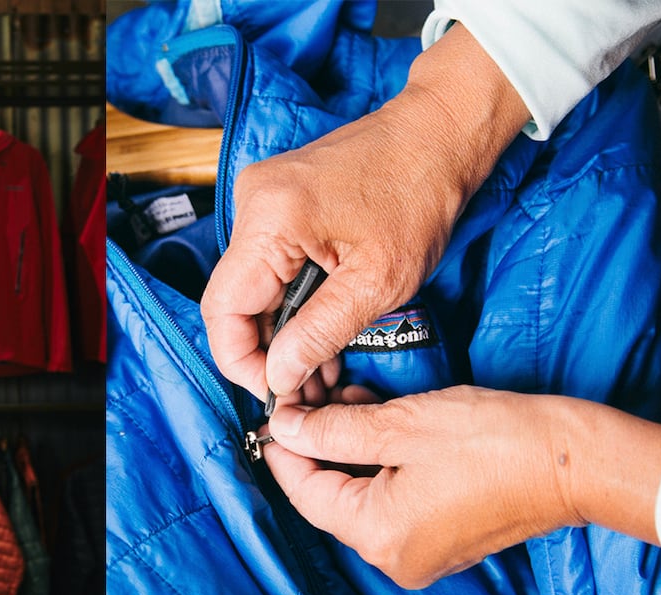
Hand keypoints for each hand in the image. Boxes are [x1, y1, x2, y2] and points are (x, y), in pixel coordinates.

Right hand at [200, 23, 531, 401]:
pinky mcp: (277, 201)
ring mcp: (261, 198)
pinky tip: (323, 327)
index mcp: (269, 220)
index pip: (222, 310)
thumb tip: (280, 377)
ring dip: (283, 330)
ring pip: (252, 287)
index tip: (276, 391)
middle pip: (234, 300)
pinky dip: (292, 300)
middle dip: (268, 351)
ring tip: (325, 365)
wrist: (438, 135)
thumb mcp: (377, 281)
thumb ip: (320, 334)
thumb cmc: (419, 197)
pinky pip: (268, 264)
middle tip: (308, 388)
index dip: (241, 362)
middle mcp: (252, 203)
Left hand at [263, 385, 587, 587]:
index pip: (305, 492)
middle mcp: (394, 558)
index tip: (274, 411)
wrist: (576, 463)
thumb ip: (334, 429)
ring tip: (349, 399)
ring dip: (350, 450)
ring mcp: (421, 555)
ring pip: (362, 497)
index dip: (283, 450)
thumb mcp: (402, 424)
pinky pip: (393, 504)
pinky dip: (381, 466)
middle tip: (314, 393)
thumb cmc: (497, 440)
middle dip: (318, 444)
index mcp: (378, 535)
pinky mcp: (444, 541)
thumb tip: (286, 428)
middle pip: (331, 498)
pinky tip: (381, 424)